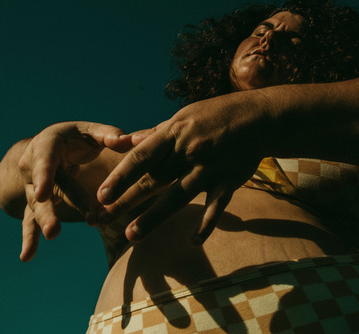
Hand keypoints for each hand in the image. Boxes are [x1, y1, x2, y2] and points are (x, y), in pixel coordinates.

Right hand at [17, 121, 132, 260]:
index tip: (44, 193)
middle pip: (43, 188)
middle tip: (54, 228)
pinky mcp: (37, 203)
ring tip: (53, 234)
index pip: (45, 159)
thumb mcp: (89, 131)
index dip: (43, 175)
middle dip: (49, 208)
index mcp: (47, 144)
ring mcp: (33, 186)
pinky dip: (29, 239)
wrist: (50, 146)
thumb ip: (109, 135)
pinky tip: (27, 257)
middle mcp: (34, 166)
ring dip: (45, 222)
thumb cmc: (76, 137)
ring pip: (37, 207)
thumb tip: (132, 141)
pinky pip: (30, 221)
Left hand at [97, 91, 268, 245]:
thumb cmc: (216, 116)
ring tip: (131, 236)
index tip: (100, 194)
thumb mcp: (183, 118)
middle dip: (125, 201)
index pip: (141, 158)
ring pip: (178, 197)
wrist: (258, 118)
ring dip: (153, 218)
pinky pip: (215, 207)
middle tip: (100, 220)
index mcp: (174, 135)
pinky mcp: (229, 181)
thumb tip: (125, 141)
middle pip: (152, 181)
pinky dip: (206, 224)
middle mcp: (188, 152)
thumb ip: (154, 134)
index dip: (119, 176)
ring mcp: (209, 169)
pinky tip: (192, 242)